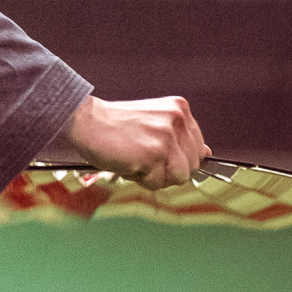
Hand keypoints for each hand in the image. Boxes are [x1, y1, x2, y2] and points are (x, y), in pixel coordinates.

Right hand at [61, 95, 207, 188]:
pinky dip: (140, 179)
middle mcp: (178, 120)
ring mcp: (166, 137)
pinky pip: (157, 182)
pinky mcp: (153, 154)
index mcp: (180, 109)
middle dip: (168, 169)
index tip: (155, 153)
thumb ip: (181, 137)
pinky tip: (127, 162)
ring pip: (179, 176)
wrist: (83, 121)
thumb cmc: (114, 125)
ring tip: (135, 160)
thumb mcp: (153, 123)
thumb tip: (208, 154)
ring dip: (156, 176)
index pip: (199, 149)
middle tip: (142, 156)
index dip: (178, 159)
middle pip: (193, 165)